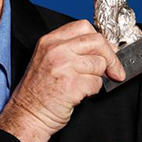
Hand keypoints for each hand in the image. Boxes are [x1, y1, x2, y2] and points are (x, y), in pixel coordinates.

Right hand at [0, 20, 124, 141]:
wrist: (27, 114)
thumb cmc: (38, 91)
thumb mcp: (48, 59)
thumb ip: (71, 49)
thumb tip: (104, 47)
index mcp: (49, 40)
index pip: (84, 27)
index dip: (100, 40)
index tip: (107, 51)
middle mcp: (56, 50)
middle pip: (97, 41)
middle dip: (111, 57)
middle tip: (114, 70)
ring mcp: (63, 66)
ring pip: (99, 64)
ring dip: (98, 77)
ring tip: (82, 85)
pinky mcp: (71, 85)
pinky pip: (97, 83)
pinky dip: (93, 91)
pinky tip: (79, 94)